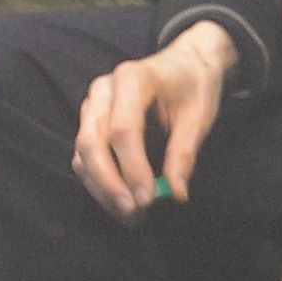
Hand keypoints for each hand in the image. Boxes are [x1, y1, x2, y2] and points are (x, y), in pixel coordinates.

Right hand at [72, 20, 235, 221]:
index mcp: (132, 80)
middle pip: (92, 141)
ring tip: (131, 216)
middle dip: (109, 184)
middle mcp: (104, 90)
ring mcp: (93, 103)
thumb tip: (175, 194)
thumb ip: (184, 155)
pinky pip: (85, 154)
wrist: (186, 64)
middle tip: (134, 214)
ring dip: (102, 188)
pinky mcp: (91, 119)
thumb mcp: (198, 119)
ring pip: (83, 151)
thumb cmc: (193, 87)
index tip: (149, 200)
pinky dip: (98, 181)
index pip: (123, 130)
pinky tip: (121, 201)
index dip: (133, 168)